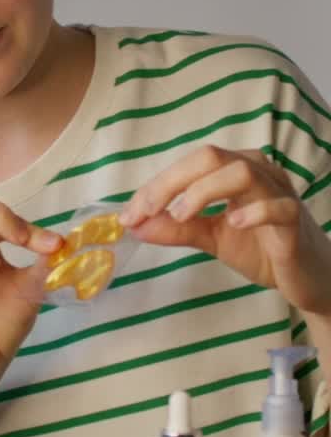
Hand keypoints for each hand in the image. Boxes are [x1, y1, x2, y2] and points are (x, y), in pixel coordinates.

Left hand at [120, 145, 330, 318]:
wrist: (306, 278)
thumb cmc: (261, 248)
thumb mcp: (211, 238)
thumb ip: (177, 229)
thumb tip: (135, 224)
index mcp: (234, 169)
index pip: (190, 163)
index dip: (157, 184)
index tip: (129, 212)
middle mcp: (258, 172)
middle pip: (211, 158)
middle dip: (171, 182)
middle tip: (144, 210)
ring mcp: (279, 194)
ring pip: (243, 172)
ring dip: (205, 190)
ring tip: (181, 215)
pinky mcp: (295, 222)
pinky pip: (279, 206)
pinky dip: (254, 211)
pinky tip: (232, 223)